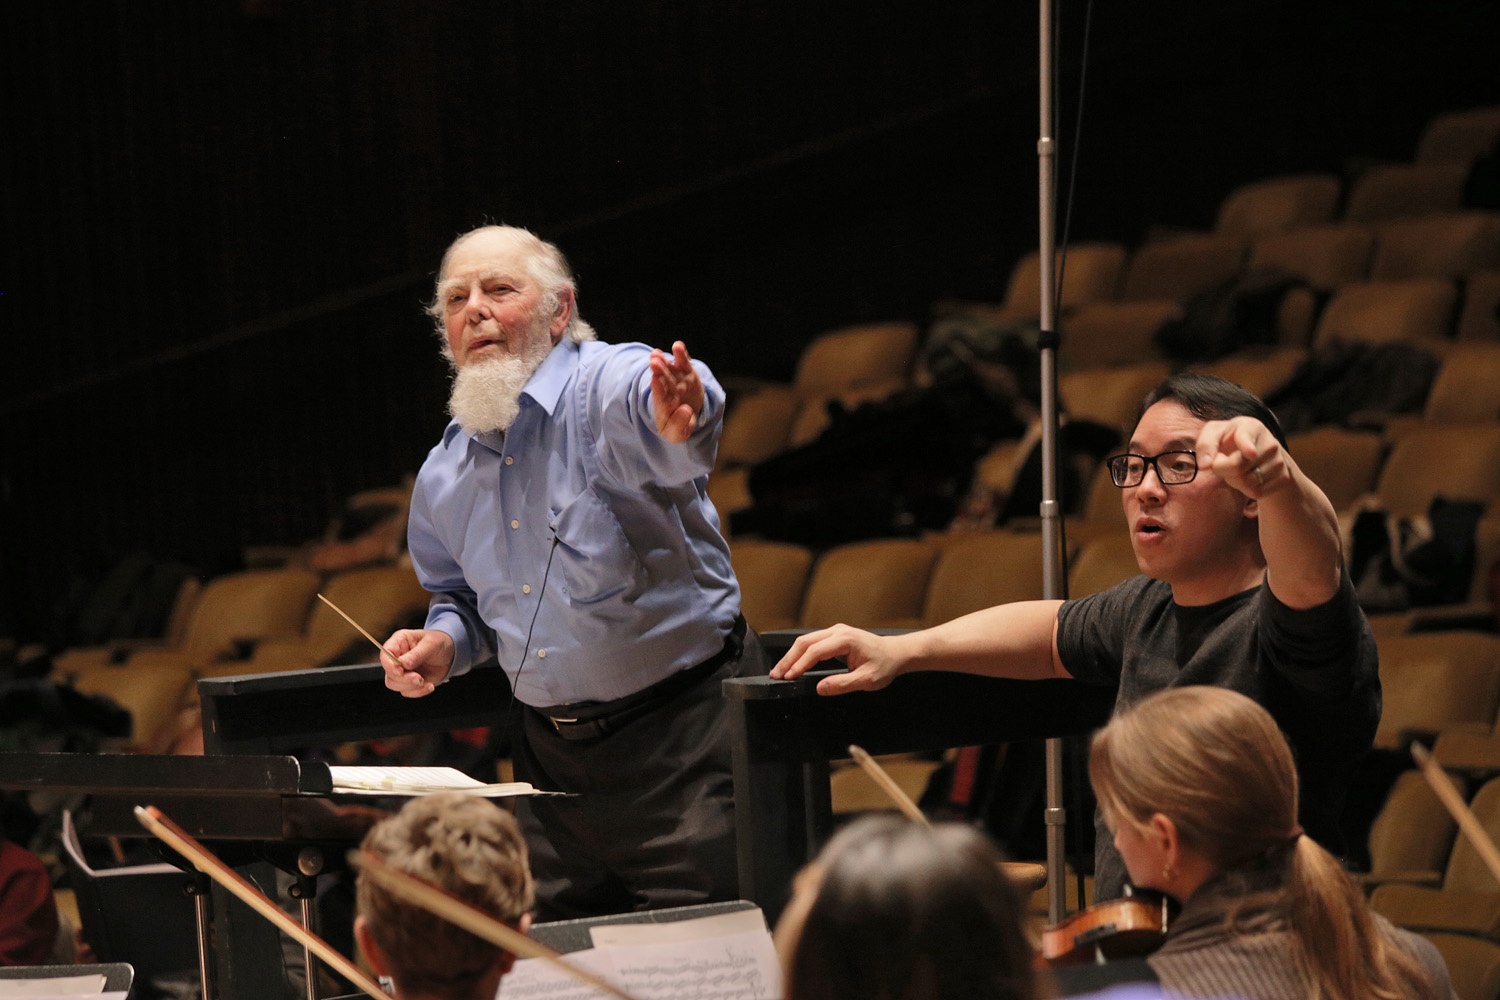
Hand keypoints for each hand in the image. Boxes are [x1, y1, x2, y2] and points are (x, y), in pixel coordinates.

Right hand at [379, 628, 454, 698]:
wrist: (451, 654)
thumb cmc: (439, 642)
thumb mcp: (431, 644)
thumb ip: (417, 654)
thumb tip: (403, 664)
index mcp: (399, 642)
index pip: (385, 654)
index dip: (389, 665)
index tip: (400, 671)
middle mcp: (397, 657)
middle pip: (389, 673)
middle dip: (404, 679)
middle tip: (419, 678)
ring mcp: (402, 670)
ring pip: (395, 684)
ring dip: (410, 686)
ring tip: (425, 682)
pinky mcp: (408, 681)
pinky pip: (406, 691)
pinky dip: (418, 692)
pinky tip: (429, 686)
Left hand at [649, 341, 705, 442]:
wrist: (686, 414)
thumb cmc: (679, 426)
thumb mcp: (678, 433)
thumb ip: (680, 424)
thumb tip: (686, 410)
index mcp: (665, 407)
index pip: (660, 398)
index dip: (658, 389)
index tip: (655, 380)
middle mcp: (669, 392)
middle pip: (664, 381)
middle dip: (660, 372)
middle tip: (654, 362)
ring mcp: (677, 380)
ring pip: (670, 370)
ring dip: (665, 361)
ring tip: (657, 353)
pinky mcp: (687, 373)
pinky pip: (683, 362)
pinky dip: (681, 354)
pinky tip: (678, 346)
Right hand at [769, 624, 902, 694]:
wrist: (896, 653)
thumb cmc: (885, 665)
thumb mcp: (867, 680)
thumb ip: (842, 684)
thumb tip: (821, 688)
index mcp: (845, 640)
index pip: (814, 651)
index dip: (799, 665)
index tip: (789, 677)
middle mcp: (838, 631)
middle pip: (804, 642)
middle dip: (788, 659)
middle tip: (776, 674)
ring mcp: (835, 631)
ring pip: (806, 641)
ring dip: (792, 655)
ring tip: (780, 671)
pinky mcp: (835, 635)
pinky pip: (812, 642)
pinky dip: (800, 653)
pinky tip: (794, 663)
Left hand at [1196, 416, 1284, 497]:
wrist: (1259, 450)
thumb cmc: (1231, 440)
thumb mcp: (1215, 434)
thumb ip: (1205, 444)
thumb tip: (1204, 465)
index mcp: (1252, 427)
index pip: (1246, 438)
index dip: (1246, 446)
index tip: (1250, 453)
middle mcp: (1270, 443)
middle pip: (1237, 467)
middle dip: (1221, 469)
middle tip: (1221, 462)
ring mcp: (1279, 461)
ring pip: (1248, 482)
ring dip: (1233, 479)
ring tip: (1235, 468)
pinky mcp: (1284, 478)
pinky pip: (1257, 492)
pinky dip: (1245, 488)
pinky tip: (1246, 477)